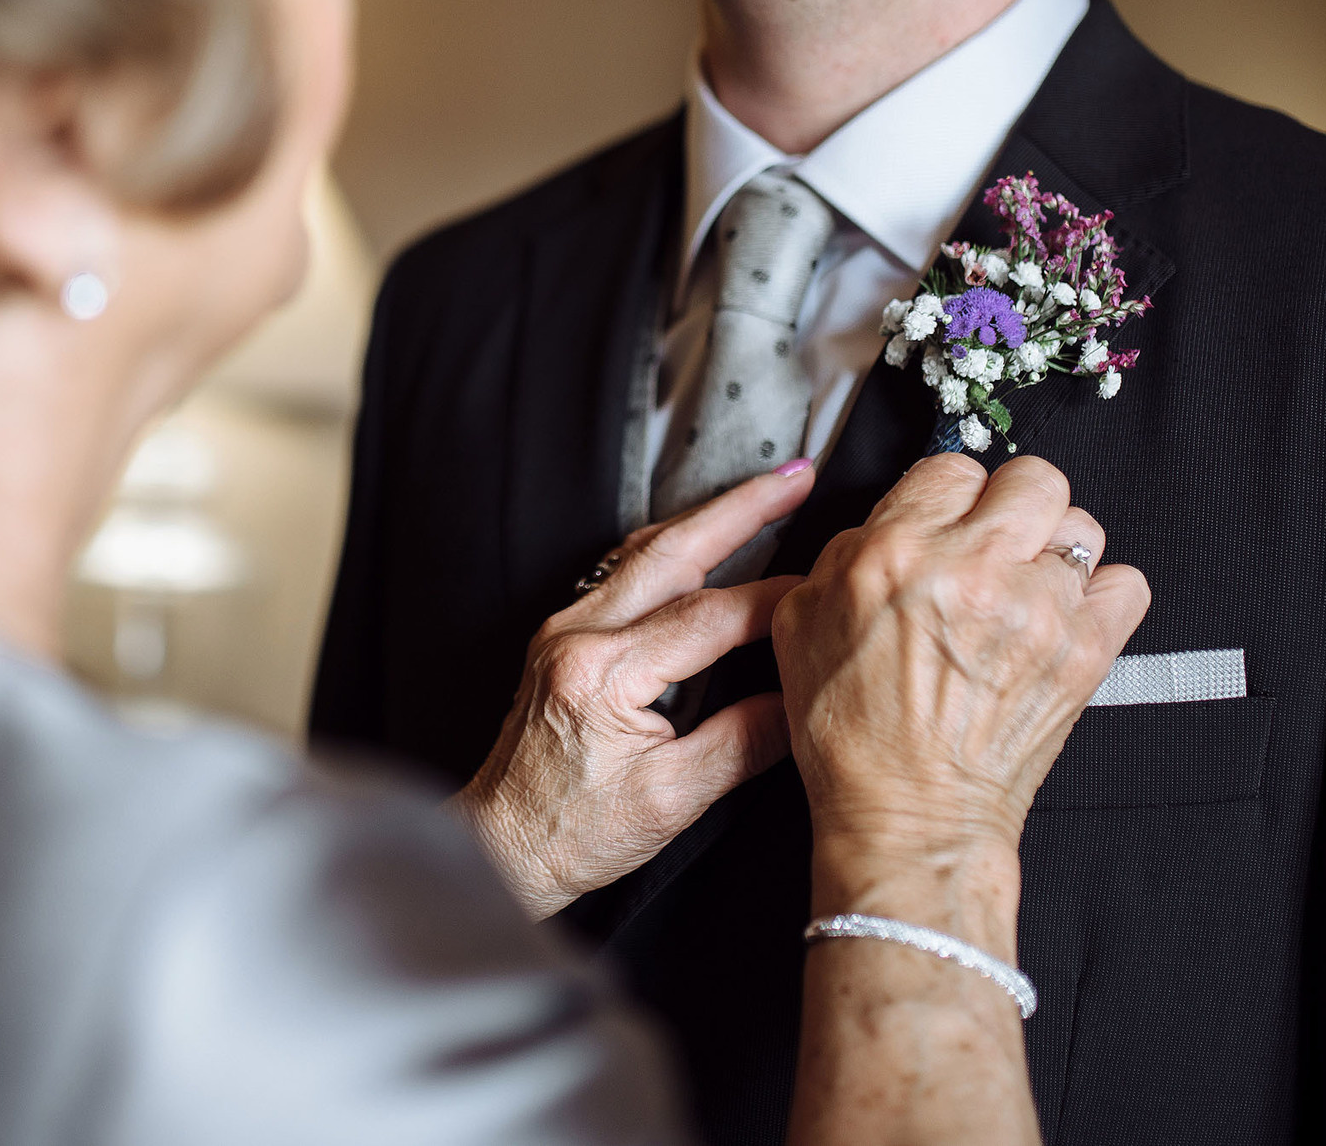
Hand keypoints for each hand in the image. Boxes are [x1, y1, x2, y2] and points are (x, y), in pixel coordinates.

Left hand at [454, 462, 819, 918]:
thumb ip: (743, 742)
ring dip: (705, 519)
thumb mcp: (673, 801)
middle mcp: (575, 636)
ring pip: (642, 552)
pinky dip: (671, 549)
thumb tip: (804, 696)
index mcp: (603, 674)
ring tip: (763, 495)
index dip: (774, 600)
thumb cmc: (574, 834)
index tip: (824, 589)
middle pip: (671, 551)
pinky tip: (701, 539)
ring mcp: (562, 629)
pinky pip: (622, 574)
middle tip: (796, 478)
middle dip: (740, 509)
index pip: (709, 617)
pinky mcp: (561, 637)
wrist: (501, 846)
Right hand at [774, 454, 1149, 912]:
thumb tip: (888, 524)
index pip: (952, 468)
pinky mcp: (1085, 652)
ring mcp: (1038, 609)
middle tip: (999, 545)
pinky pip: (1127, 584)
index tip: (951, 528)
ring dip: (1055, 553)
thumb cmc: (854, 736)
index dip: (950, 499)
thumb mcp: (802, 625)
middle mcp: (974, 570)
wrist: (911, 819)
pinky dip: (1102, 597)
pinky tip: (1066, 620)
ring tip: (1030, 590)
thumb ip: (845, 554)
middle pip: (1033, 477)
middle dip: (1014, 506)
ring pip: (1081, 526)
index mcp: (898, 553)